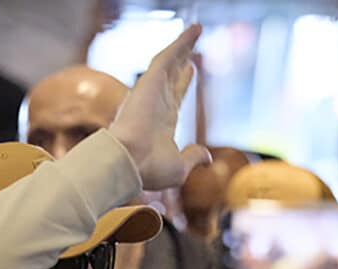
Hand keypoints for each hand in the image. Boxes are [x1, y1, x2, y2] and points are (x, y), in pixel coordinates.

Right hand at [109, 24, 210, 190]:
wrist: (129, 161)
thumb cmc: (149, 170)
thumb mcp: (178, 167)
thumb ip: (193, 157)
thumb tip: (208, 156)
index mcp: (162, 122)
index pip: (175, 97)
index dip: (183, 83)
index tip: (190, 70)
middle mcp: (157, 103)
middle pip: (172, 75)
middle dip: (181, 60)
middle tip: (190, 47)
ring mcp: (152, 91)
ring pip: (170, 61)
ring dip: (183, 45)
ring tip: (197, 29)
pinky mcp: (150, 80)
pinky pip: (168, 56)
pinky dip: (181, 42)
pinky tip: (195, 30)